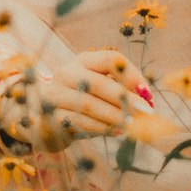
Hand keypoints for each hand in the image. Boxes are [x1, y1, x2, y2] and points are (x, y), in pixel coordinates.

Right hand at [0, 50, 151, 152]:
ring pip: (88, 104)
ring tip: (131, 125)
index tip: (147, 92)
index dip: (131, 74)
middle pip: (98, 82)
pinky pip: (79, 122)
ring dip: (114, 116)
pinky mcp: (50, 116)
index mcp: (83, 61)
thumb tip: (147, 100)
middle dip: (124, 98)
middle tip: (145, 111)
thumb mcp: (99, 91)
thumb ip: (120, 91)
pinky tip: (115, 132)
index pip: (109, 59)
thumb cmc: (81, 102)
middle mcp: (66, 73)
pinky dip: (100, 128)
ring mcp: (55, 94)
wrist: (44, 119)